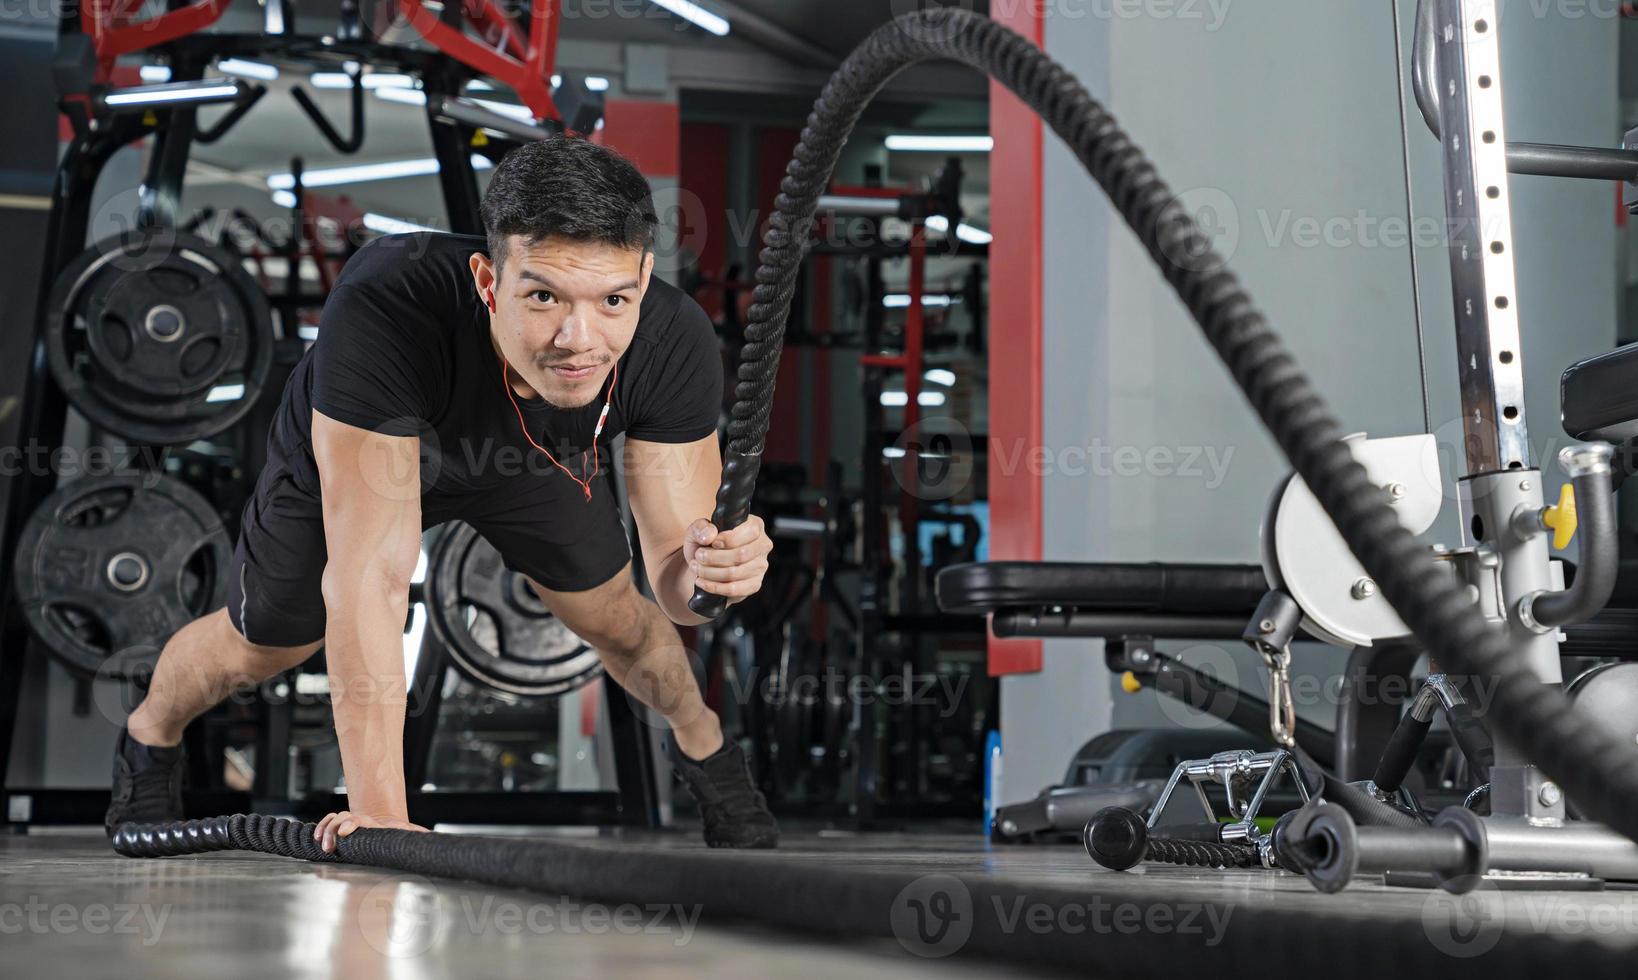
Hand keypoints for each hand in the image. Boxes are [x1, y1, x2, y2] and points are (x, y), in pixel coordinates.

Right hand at [313, 810, 427, 852]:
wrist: (383, 821)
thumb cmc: (392, 829)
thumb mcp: (404, 831)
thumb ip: (415, 833)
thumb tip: (432, 836)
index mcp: (370, 822)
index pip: (358, 820)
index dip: (351, 824)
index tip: (346, 832)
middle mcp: (356, 820)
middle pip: (341, 819)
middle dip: (333, 830)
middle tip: (331, 844)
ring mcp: (346, 823)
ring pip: (332, 821)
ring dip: (325, 831)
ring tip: (324, 846)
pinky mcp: (339, 828)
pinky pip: (326, 824)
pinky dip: (320, 829)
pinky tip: (316, 838)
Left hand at [685, 515, 772, 603]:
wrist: (703, 562)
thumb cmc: (705, 542)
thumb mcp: (698, 529)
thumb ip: (701, 528)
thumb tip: (709, 535)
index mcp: (755, 525)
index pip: (750, 532)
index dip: (728, 539)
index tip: (711, 542)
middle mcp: (762, 546)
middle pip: (741, 554)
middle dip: (714, 557)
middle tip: (698, 556)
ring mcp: (760, 567)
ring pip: (735, 573)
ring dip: (710, 572)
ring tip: (696, 567)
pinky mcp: (754, 585)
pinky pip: (734, 589)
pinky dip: (714, 587)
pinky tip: (701, 581)